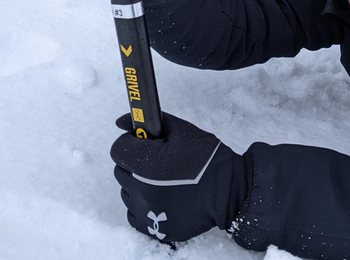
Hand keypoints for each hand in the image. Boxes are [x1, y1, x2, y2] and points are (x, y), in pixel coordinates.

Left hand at [111, 112, 247, 242]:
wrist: (231, 192)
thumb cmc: (209, 159)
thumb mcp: (183, 132)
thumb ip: (152, 123)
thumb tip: (122, 121)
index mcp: (148, 164)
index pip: (118, 150)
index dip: (131, 143)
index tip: (147, 144)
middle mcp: (142, 190)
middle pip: (122, 171)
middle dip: (136, 163)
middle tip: (160, 162)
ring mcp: (148, 212)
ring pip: (128, 192)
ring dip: (139, 184)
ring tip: (164, 181)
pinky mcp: (156, 228)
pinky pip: (135, 213)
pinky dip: (144, 205)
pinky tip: (162, 197)